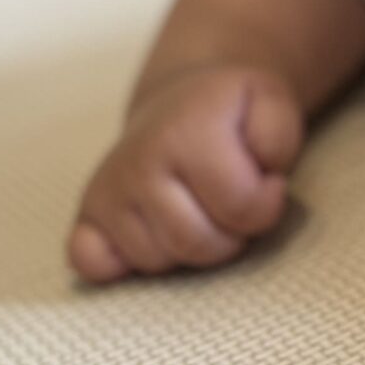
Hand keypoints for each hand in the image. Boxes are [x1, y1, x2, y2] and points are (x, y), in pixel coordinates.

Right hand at [66, 62, 301, 280]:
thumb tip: (262, 180)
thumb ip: (277, 137)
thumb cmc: (231, 115)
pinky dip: (122, 263)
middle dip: (227, 235)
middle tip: (227, 203)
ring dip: (187, 248)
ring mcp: (106, 189)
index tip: (265, 182)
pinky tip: (150, 233)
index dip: (267, 203)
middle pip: (196, 245)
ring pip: (156, 262)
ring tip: (196, 210)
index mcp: (185, 132)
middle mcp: (137, 160)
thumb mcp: (271, 104)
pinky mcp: (86, 214)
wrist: (180, 102)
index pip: (241, 208)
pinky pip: (92, 263)